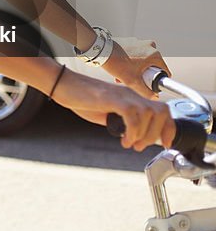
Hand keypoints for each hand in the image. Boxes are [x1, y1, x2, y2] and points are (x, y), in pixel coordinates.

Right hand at [52, 67, 174, 151]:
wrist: (62, 84)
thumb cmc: (79, 98)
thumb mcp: (104, 112)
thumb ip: (119, 121)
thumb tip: (130, 134)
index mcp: (131, 97)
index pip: (162, 110)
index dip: (168, 129)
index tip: (165, 144)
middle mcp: (131, 94)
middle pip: (161, 112)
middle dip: (156, 134)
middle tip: (140, 146)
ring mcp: (122, 95)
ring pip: (150, 114)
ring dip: (144, 134)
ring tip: (131, 143)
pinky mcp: (112, 98)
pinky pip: (132, 114)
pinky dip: (132, 131)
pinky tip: (123, 139)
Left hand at [101, 38, 170, 99]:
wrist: (101, 50)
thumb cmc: (116, 63)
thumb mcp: (132, 81)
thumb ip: (145, 91)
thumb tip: (154, 97)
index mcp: (155, 54)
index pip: (164, 71)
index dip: (157, 80)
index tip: (149, 84)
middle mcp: (150, 46)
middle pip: (152, 67)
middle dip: (142, 75)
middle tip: (132, 80)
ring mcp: (140, 42)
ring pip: (142, 61)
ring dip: (135, 70)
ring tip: (122, 77)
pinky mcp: (132, 41)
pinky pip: (135, 55)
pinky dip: (130, 62)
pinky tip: (120, 69)